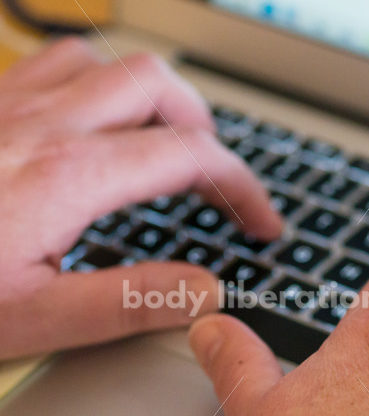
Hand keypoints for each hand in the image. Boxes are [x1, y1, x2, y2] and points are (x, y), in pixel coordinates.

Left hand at [0, 37, 281, 359]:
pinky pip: (57, 66)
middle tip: (216, 179)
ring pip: (108, 64)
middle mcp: (45, 124)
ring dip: (153, 99)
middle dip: (206, 130)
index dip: (243, 187)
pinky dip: (99, 88)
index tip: (261, 222)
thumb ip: (129, 301)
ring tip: (166, 144)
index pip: (191, 157)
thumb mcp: (34, 317)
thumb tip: (203, 293)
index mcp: (70, 176)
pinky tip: (96, 125)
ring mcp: (10, 105)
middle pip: (158, 87)